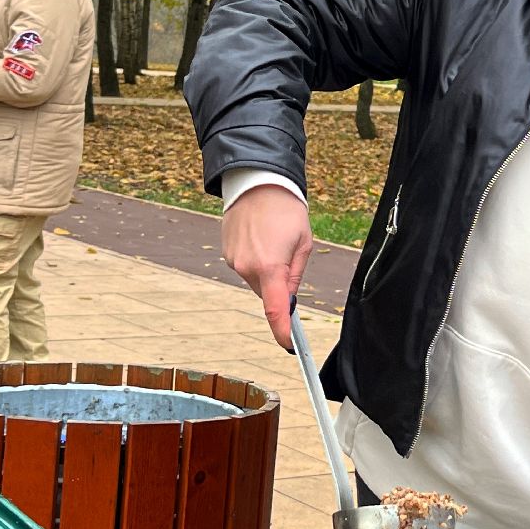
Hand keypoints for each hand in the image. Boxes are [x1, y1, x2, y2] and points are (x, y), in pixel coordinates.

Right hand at [222, 184, 312, 348]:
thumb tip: (288, 300)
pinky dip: (256, 261)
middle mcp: (247, 268)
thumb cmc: (286, 210)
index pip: (276, 309)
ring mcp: (233, 261)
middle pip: (268, 293)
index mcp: (270, 267)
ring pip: (257, 280)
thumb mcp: (303, 243)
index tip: (289, 345)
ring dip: (268, 271)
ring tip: (275, 241)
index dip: (282, 331)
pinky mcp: (226, 254)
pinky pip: (246, 267)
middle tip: (291, 258)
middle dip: (280, 286)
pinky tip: (261, 239)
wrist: (256, 182)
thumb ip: (295, 275)